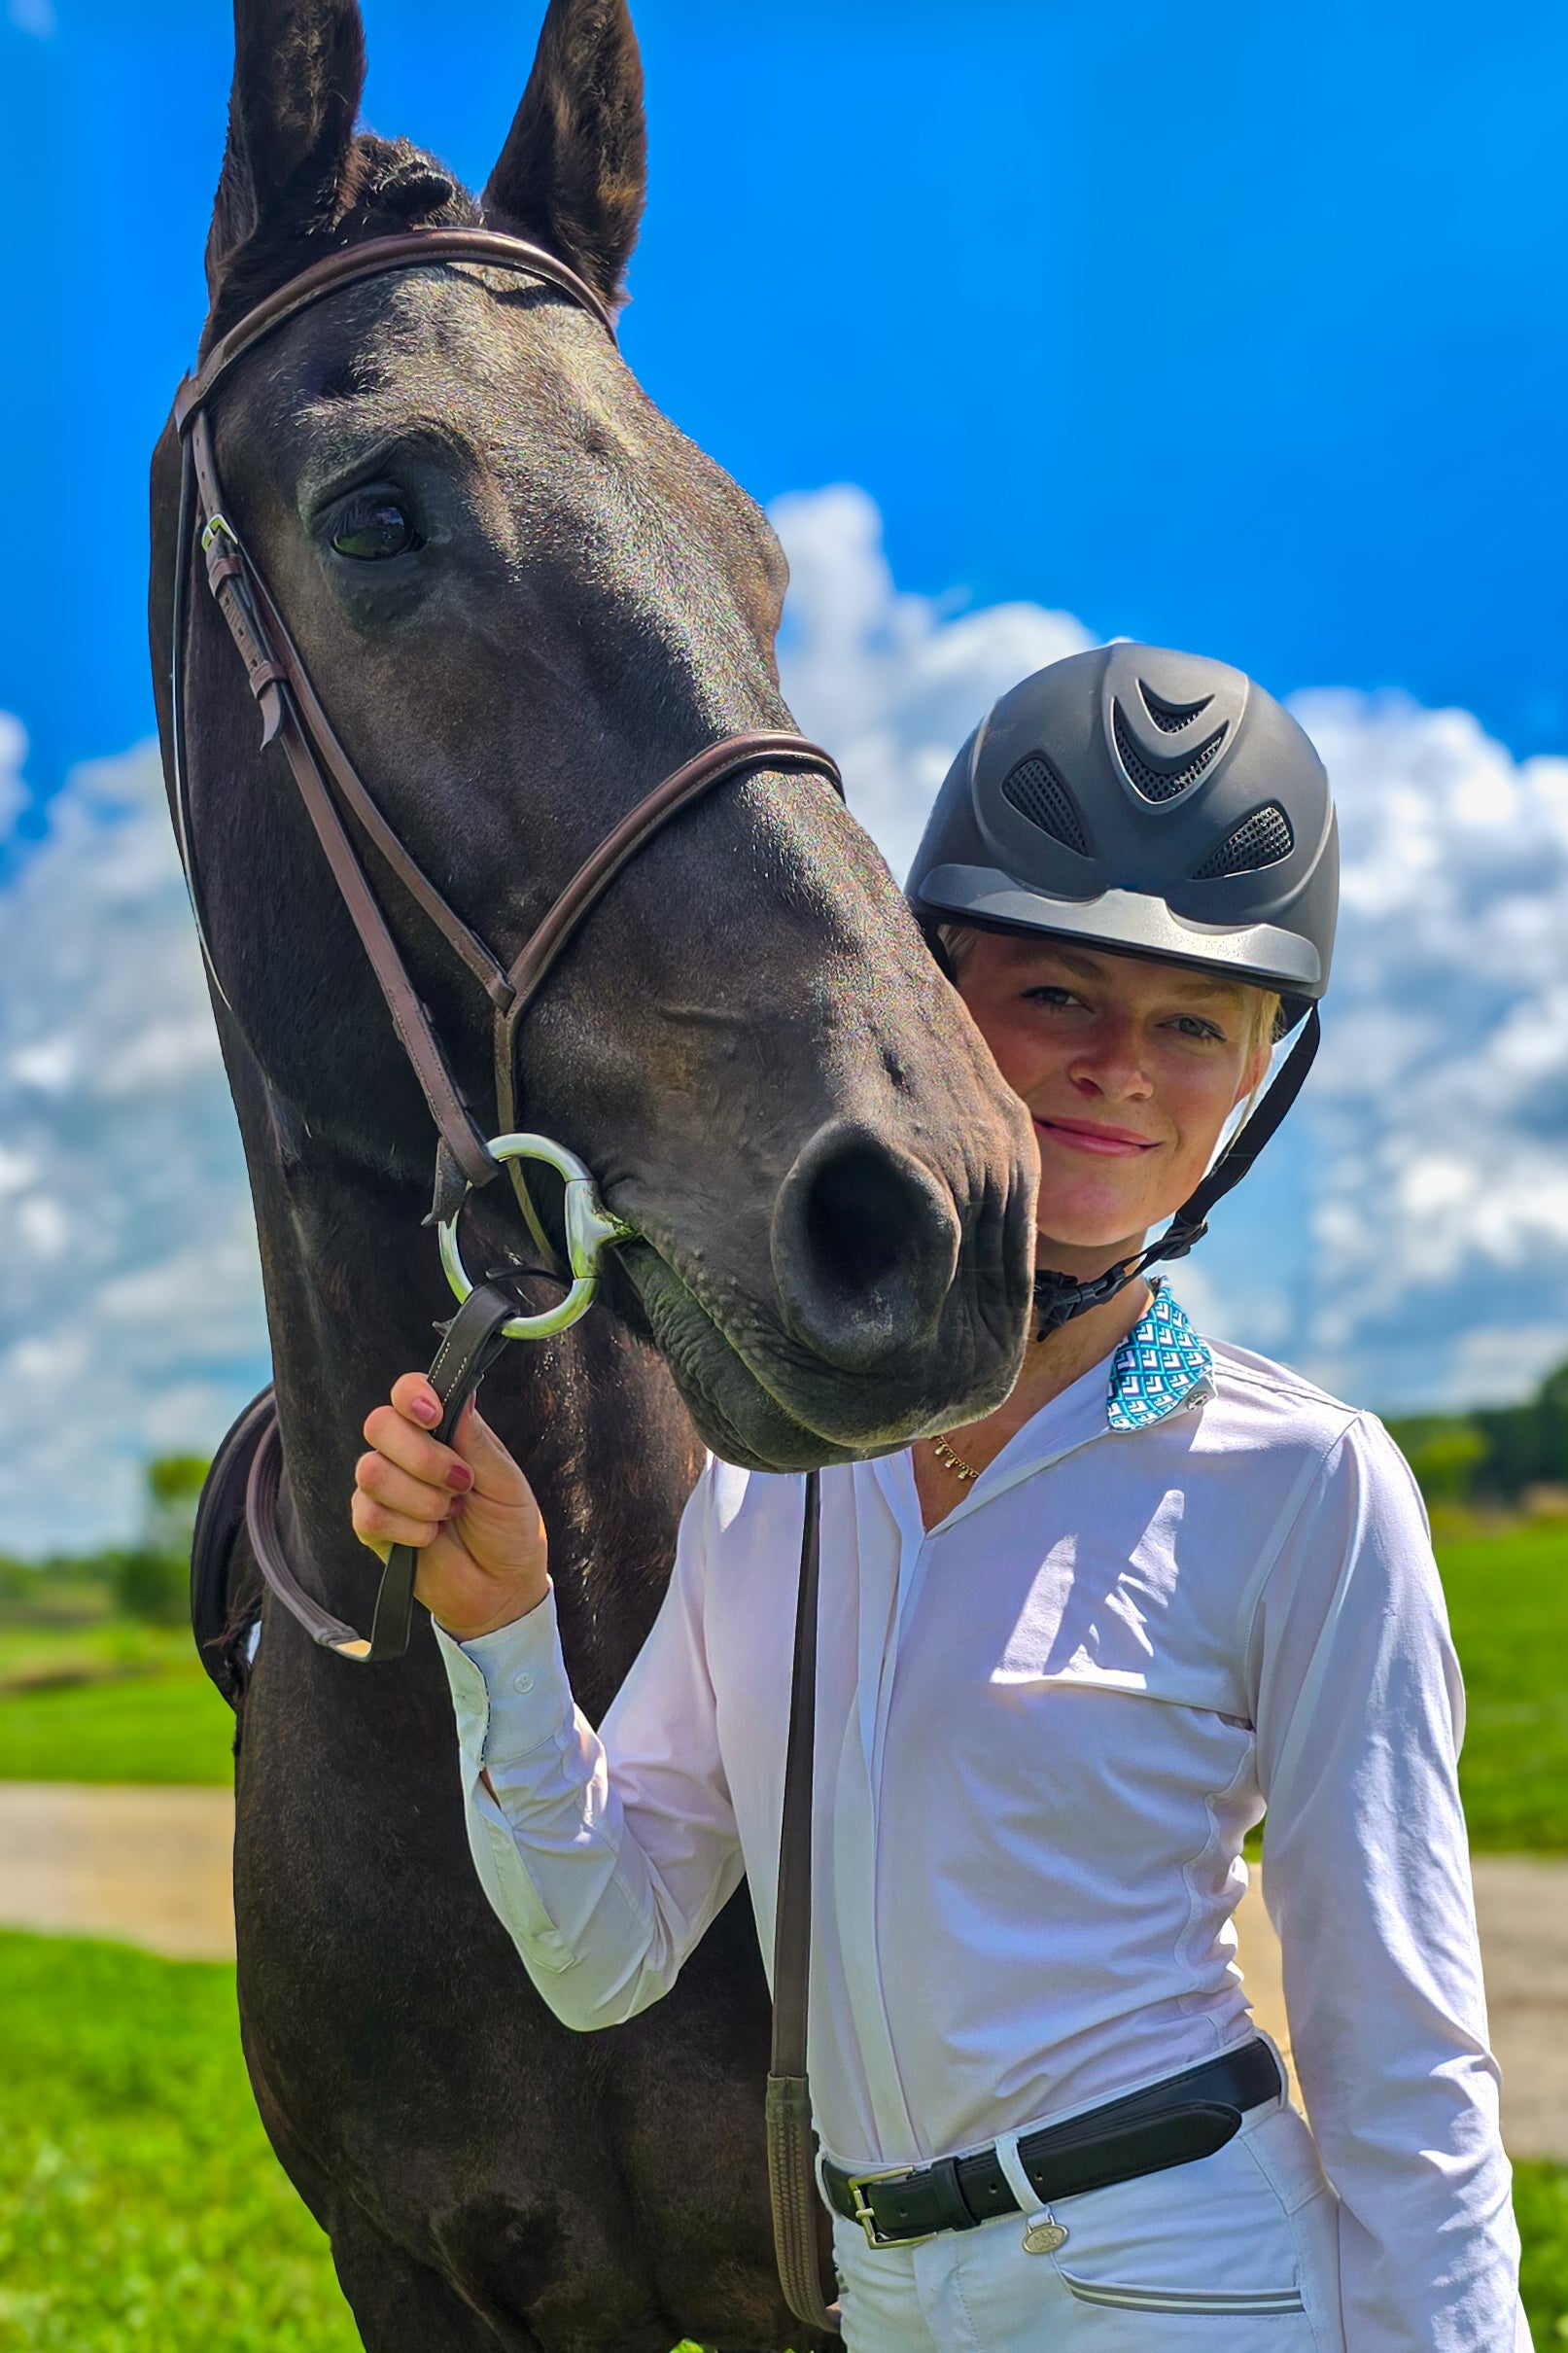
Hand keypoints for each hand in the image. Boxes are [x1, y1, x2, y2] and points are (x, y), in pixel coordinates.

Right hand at [352, 1375, 549, 1640]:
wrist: (501, 1587)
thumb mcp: (505, 1481)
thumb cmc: (509, 1527)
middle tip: (461, 1482)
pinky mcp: (371, 1526)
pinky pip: (369, 1514)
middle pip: (379, 1424)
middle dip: (422, 1457)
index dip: (411, 1395)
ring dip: (421, 1498)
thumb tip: (462, 1390)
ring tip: (450, 1514)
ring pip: (371, 1470)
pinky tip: (430, 1537)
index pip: (407, 1391)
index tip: (434, 1416)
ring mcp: (385, 1488)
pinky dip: (408, 1529)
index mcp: (442, 1431)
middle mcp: (406, 1452)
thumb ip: (477, 1440)